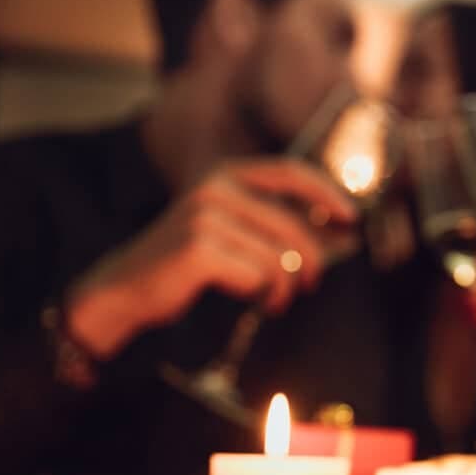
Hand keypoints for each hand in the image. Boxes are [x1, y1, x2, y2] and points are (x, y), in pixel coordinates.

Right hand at [66, 159, 355, 357]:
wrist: (125, 290)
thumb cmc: (187, 266)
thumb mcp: (232, 234)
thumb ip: (275, 227)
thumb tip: (341, 236)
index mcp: (224, 175)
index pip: (289, 172)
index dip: (326, 193)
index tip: (351, 218)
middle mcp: (214, 188)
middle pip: (292, 224)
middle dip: (312, 259)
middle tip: (310, 284)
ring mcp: (204, 216)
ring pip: (278, 255)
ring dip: (284, 286)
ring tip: (272, 300)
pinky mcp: (199, 248)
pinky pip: (259, 275)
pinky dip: (265, 295)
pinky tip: (256, 302)